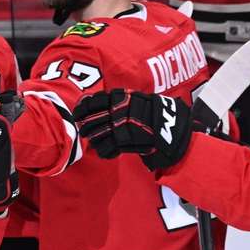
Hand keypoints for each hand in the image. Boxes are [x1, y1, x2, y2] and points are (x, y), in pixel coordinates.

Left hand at [73, 89, 191, 169]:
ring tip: (96, 141)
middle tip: (83, 130)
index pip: (91, 102)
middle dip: (84, 127)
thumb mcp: (135, 98)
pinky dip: (105, 151)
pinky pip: (106, 149)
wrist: (171, 125)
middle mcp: (117, 111)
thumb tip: (95, 102)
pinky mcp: (125, 142)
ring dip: (94, 140)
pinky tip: (108, 151)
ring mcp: (120, 126)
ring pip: (95, 135)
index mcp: (118, 98)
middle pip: (90, 120)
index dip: (81, 110)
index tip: (77, 114)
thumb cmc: (153, 111)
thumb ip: (117, 101)